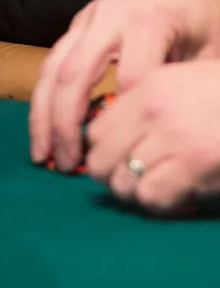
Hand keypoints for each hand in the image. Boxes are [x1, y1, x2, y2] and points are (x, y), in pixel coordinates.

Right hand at [29, 0, 219, 168]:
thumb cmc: (208, 11)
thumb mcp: (211, 50)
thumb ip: (186, 89)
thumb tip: (170, 139)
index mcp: (148, 20)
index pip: (130, 79)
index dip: (128, 121)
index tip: (127, 154)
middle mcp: (109, 16)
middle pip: (74, 74)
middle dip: (65, 124)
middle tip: (65, 168)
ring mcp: (90, 17)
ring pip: (53, 67)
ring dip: (42, 114)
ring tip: (42, 156)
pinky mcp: (81, 21)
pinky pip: (54, 60)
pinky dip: (44, 98)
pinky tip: (44, 130)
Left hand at [86, 61, 219, 210]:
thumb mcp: (181, 83)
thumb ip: (146, 105)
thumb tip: (115, 141)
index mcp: (146, 87)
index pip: (95, 130)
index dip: (104, 153)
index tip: (118, 162)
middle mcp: (152, 111)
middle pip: (100, 160)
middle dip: (113, 178)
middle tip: (136, 182)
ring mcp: (172, 138)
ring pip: (122, 184)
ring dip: (138, 194)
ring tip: (161, 189)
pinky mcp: (193, 165)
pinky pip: (152, 197)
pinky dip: (161, 204)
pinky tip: (180, 197)